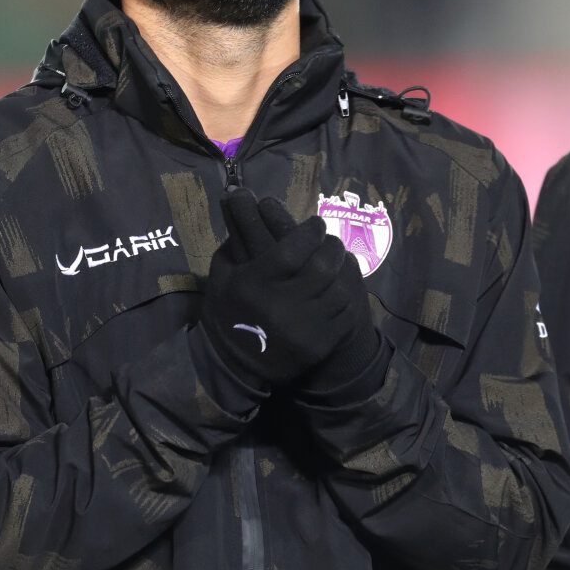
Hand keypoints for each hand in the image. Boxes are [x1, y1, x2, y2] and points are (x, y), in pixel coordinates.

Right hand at [200, 188, 376, 388]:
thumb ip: (236, 244)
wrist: (234, 366)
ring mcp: (304, 329)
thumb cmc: (228, 313)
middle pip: (323, 267)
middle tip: (329, 240)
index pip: (293, 249)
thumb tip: (244, 202)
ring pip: (339, 290)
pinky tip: (339, 285)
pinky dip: (347, 295)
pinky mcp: (319, 345)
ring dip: (342, 270)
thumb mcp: (222, 277)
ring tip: (336, 260)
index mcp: (256, 286)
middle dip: (331, 246)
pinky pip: (345, 314)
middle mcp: (281, 307)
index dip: (310, 232)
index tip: (315, 224)